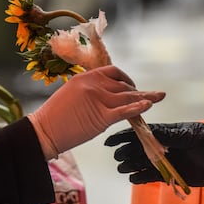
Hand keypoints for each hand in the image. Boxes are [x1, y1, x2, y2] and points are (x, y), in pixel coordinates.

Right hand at [28, 65, 165, 158]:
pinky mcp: (102, 117)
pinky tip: (149, 105)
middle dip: (137, 91)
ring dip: (145, 97)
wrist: (43, 131)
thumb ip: (90, 90)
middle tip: (148, 97)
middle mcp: (94, 84)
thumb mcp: (71, 93)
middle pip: (123, 85)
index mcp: (86, 77)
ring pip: (128, 97)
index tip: (131, 86)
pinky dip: (138, 107)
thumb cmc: (54, 116)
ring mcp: (98, 99)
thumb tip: (106, 94)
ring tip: (159, 96)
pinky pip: (125, 111)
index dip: (126, 78)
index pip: (113, 72)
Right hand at [105, 122, 203, 186]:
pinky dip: (141, 178)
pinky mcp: (169, 174)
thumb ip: (172, 135)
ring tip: (122, 168)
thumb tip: (153, 132)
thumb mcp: (191, 134)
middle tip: (118, 157)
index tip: (111, 140)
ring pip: (142, 163)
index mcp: (165, 133)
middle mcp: (162, 146)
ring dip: (131, 165)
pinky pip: (151, 176)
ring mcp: (165, 160)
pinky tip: (132, 178)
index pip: (141, 133)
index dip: (125, 136)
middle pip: (138, 149)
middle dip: (126, 152)